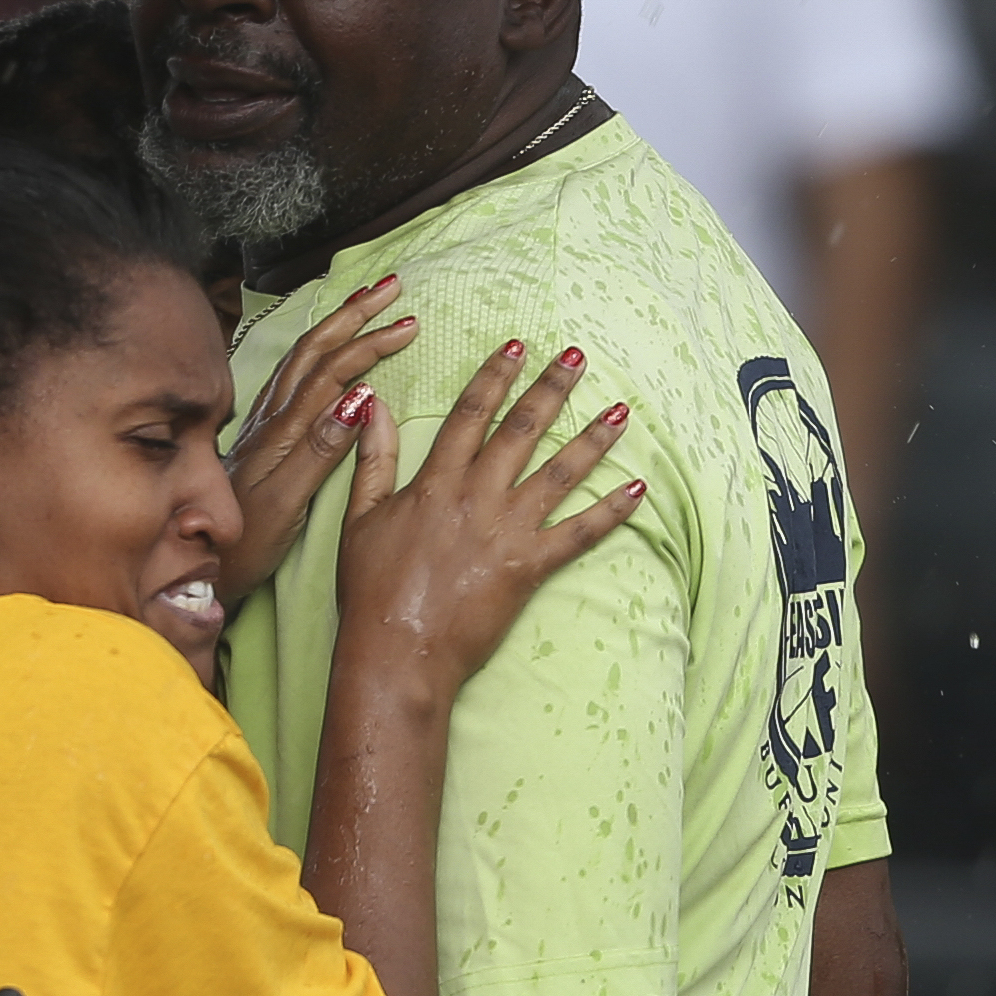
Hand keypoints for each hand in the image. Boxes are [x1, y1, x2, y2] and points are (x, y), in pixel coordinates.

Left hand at [222, 271, 417, 600]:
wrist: (192, 560)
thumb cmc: (244, 543)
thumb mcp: (286, 502)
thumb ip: (320, 451)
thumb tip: (361, 396)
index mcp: (282, 431)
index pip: (332, 371)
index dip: (369, 342)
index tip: (408, 322)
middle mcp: (269, 419)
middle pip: (314, 350)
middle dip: (353, 314)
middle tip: (391, 286)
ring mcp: (261, 425)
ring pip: (301, 359)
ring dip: (334, 325)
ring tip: (363, 302)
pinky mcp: (258, 437)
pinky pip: (290, 376)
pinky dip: (314, 351)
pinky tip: (321, 350)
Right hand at [335, 340, 642, 691]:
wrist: (397, 649)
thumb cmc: (370, 588)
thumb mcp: (359, 516)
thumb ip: (373, 459)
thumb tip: (373, 406)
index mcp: (434, 481)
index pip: (470, 414)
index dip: (495, 376)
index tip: (517, 346)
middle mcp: (476, 496)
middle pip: (521, 430)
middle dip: (551, 389)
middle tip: (578, 357)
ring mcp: (507, 530)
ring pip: (558, 473)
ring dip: (593, 439)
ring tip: (621, 411)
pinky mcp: (530, 567)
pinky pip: (579, 534)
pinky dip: (610, 512)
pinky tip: (636, 490)